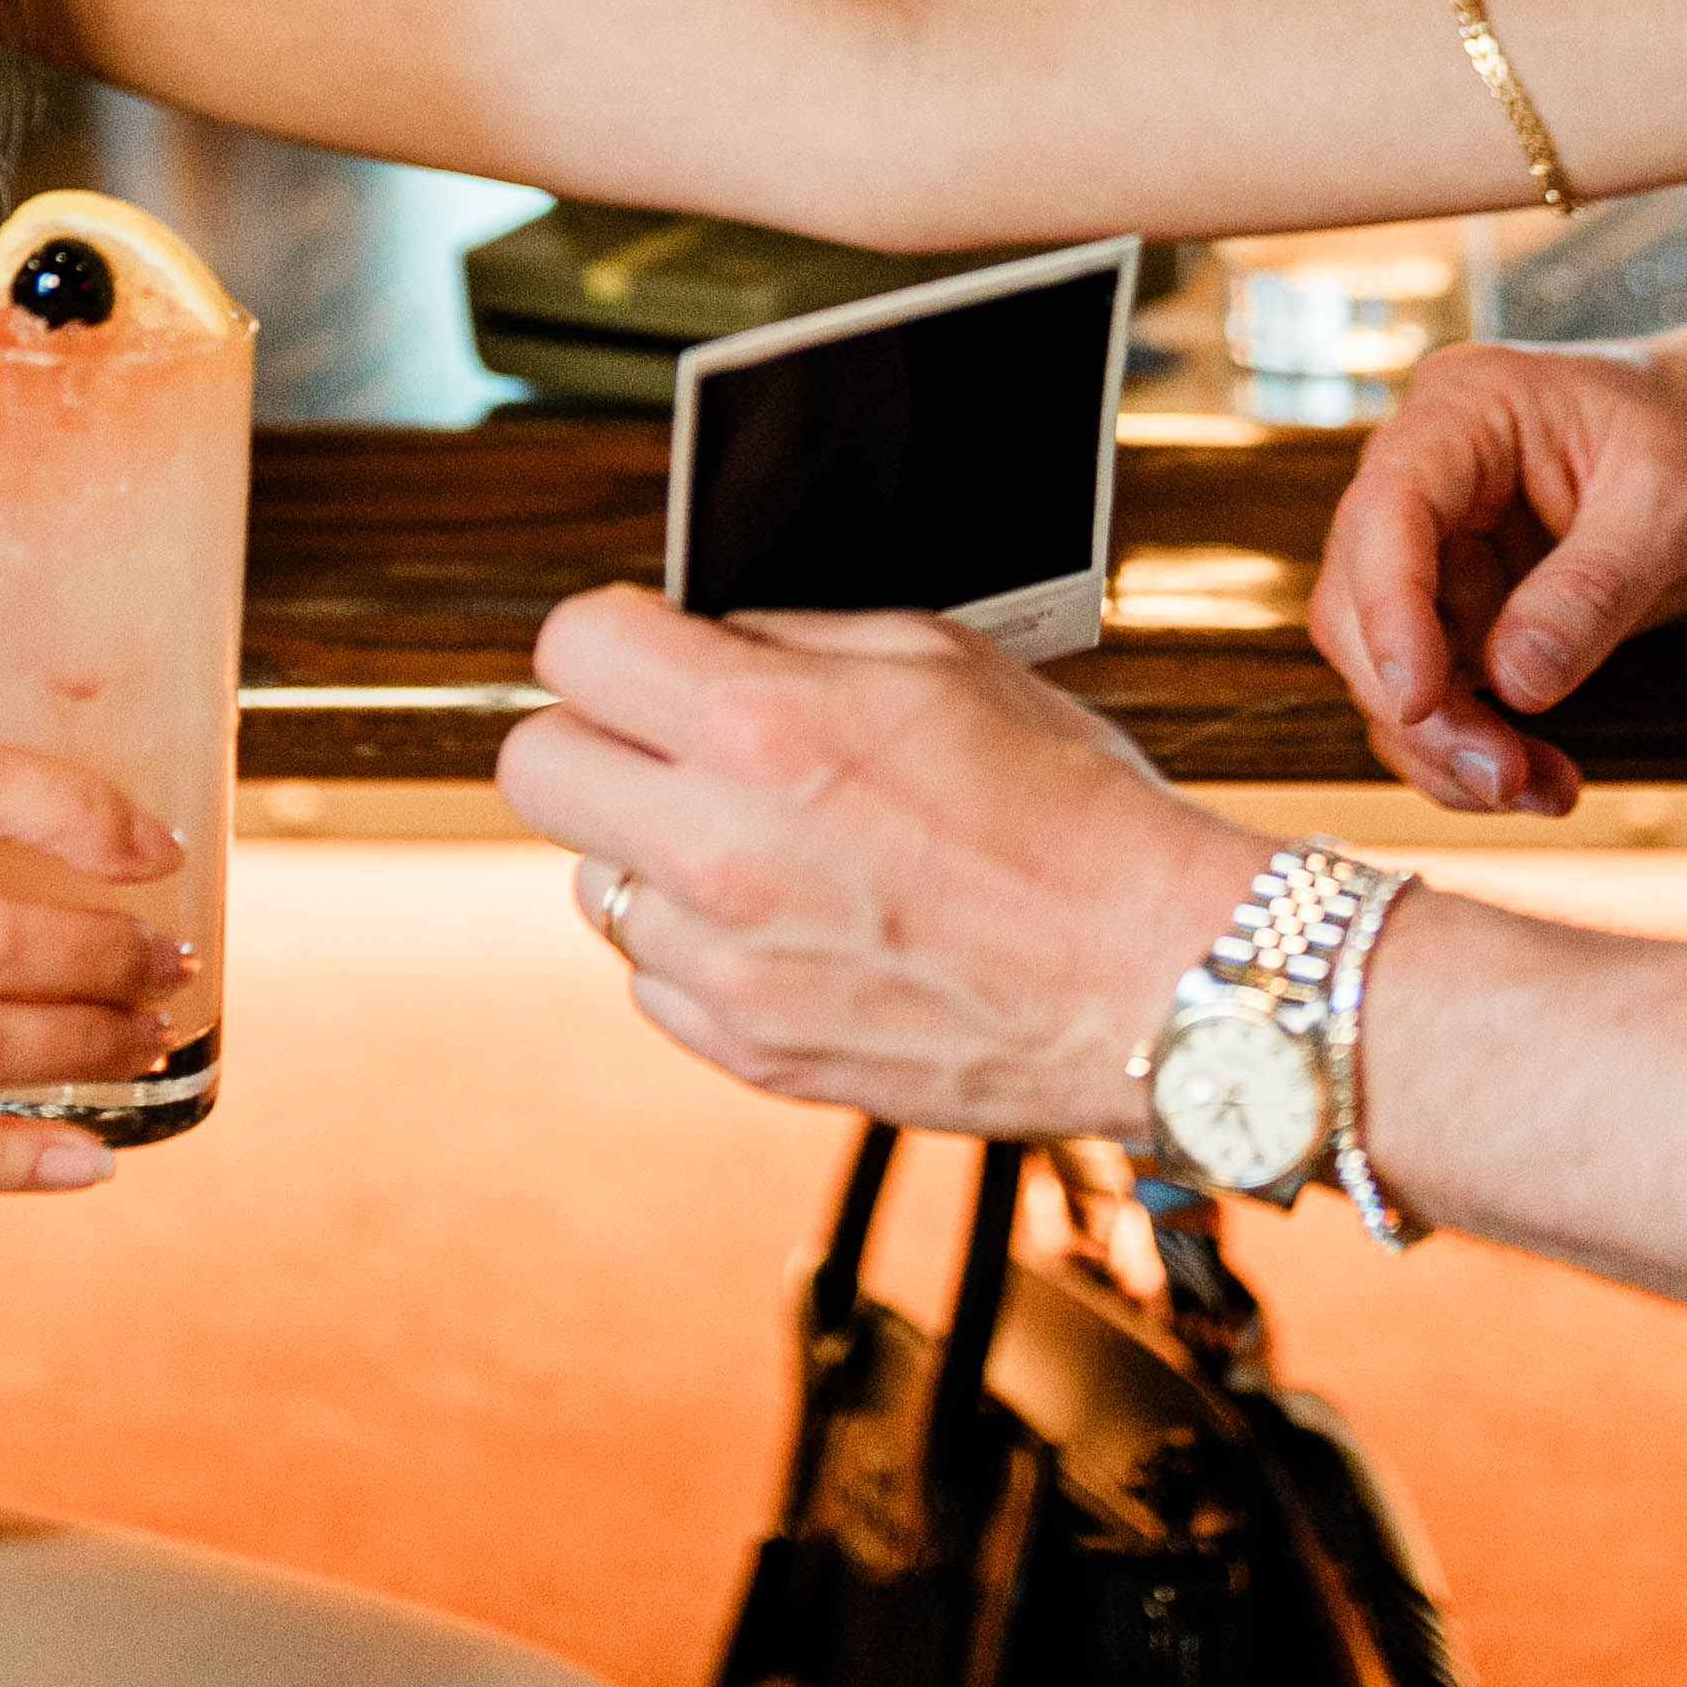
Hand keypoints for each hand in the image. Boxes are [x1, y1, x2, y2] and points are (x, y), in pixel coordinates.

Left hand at [497, 588, 1247, 1144]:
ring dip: (650, 851)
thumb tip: (710, 639)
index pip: (573, 648)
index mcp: (764, 731)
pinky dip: (700, 947)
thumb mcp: (944, 661)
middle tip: (667, 739)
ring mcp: (727, 965)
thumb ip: (796, 641)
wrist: (1153, 977)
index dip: (611, 635)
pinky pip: (655, 978)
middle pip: (532, 766)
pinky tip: (789, 922)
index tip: (648, 648)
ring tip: (759, 844)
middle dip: (593, 734)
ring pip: (589, 882)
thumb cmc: (1074, 815)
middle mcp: (721, 851)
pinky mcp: (749, 1051)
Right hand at [1313, 330, 1686, 814]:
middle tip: (1500, 775)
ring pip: (1385, 661)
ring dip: (1444, 742)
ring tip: (1538, 791)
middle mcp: (1428, 473)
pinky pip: (1438, 689)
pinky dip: (1475, 745)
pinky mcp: (1463, 603)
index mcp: (1465, 408)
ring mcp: (1439, 543)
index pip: (1388, 509)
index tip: (1420, 703)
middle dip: (1418, 702)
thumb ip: (1590, 592)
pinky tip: (1543, 779)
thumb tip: (1515, 683)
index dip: (1388, 610)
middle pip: (1360, 597)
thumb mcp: (1673, 507)